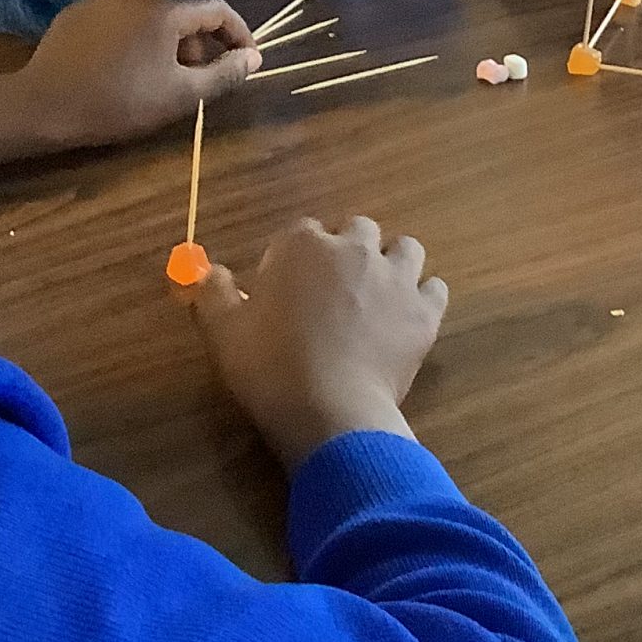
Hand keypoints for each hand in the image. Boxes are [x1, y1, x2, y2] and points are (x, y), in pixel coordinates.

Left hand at [0, 0, 259, 172]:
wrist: (42, 106)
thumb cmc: (119, 102)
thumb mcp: (181, 96)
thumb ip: (224, 74)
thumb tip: (253, 58)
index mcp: (166, 8)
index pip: (219, 9)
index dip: (239, 34)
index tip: (246, 61)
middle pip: (183, 11)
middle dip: (199, 43)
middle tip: (199, 79)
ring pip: (151, 14)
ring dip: (167, 41)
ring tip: (162, 76)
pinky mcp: (77, 11)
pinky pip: (121, 18)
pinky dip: (135, 37)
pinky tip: (126, 66)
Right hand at [180, 217, 448, 468]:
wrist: (329, 412)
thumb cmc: (270, 369)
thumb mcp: (224, 332)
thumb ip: (214, 293)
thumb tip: (206, 270)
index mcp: (303, 245)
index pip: (301, 231)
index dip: (294, 257)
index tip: (287, 287)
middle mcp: (355, 249)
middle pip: (358, 229)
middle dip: (347, 250)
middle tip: (333, 289)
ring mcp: (396, 278)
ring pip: (405, 248)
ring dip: (392, 263)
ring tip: (377, 295)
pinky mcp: (425, 312)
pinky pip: (435, 288)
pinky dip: (424, 298)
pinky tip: (408, 318)